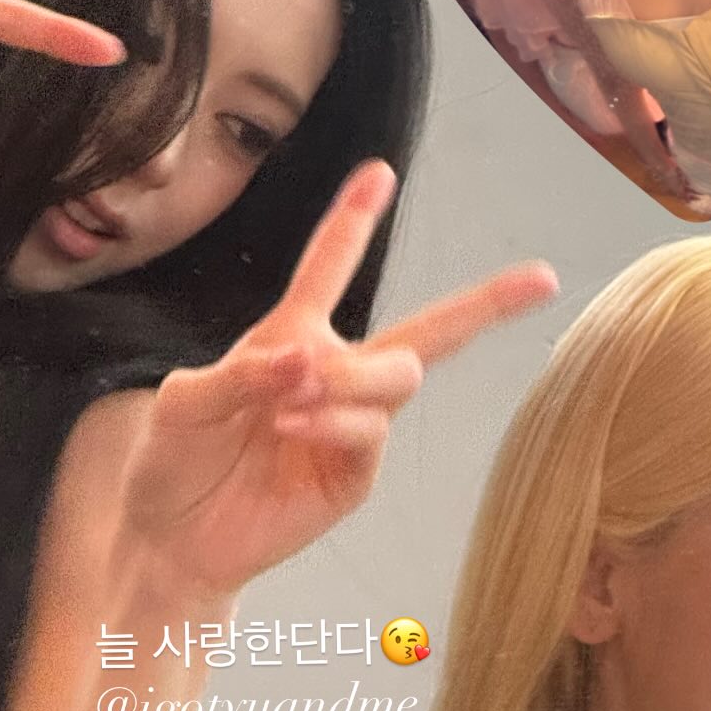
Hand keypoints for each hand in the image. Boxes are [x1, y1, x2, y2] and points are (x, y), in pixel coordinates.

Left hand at [116, 160, 558, 600]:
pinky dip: (337, 422)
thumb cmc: (173, 460)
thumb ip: (240, 374)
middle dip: (488, 303)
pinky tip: (294, 424)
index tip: (380, 172)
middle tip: (541, 278)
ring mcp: (352, 427)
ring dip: (353, 378)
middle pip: (428, 330)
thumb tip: (304, 359)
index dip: (354, 220)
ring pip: (399, 377)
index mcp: (290, 338)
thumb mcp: (184, 403)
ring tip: (292, 401)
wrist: (170, 538)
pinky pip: (371, 434)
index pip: (328, 267)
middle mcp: (333, 375)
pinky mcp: (354, 478)